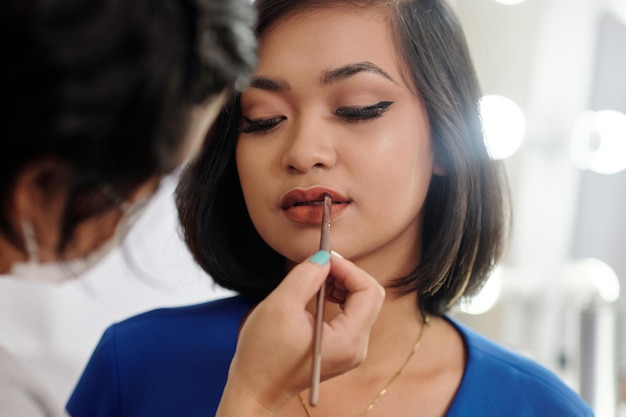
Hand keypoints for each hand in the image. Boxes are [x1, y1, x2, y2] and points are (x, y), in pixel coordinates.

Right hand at [215, 251, 384, 416]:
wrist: (255, 388)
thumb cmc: (262, 354)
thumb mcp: (280, 307)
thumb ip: (305, 277)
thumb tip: (323, 257)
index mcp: (348, 341)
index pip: (368, 291)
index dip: (348, 269)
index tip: (324, 257)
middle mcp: (356, 347)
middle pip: (369, 296)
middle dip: (346, 274)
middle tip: (319, 264)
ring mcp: (351, 349)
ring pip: (362, 302)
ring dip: (342, 283)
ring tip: (315, 277)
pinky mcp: (342, 347)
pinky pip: (351, 313)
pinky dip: (337, 295)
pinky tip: (318, 291)